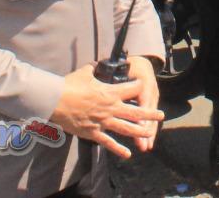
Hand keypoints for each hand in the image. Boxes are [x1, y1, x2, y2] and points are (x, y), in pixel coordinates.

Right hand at [48, 65, 163, 158]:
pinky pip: (108, 142)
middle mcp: (110, 108)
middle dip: (150, 114)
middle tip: (162, 115)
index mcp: (110, 92)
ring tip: (149, 133)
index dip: (139, 86)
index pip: (131, 89)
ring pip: (126, 128)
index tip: (145, 85)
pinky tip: (127, 154)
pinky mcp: (94, 132)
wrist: (56, 100)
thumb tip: (95, 64)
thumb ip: (93, 70)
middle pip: (135, 112)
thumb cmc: (70, 85)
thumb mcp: (84, 73)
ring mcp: (103, 121)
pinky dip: (118, 149)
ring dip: (139, 131)